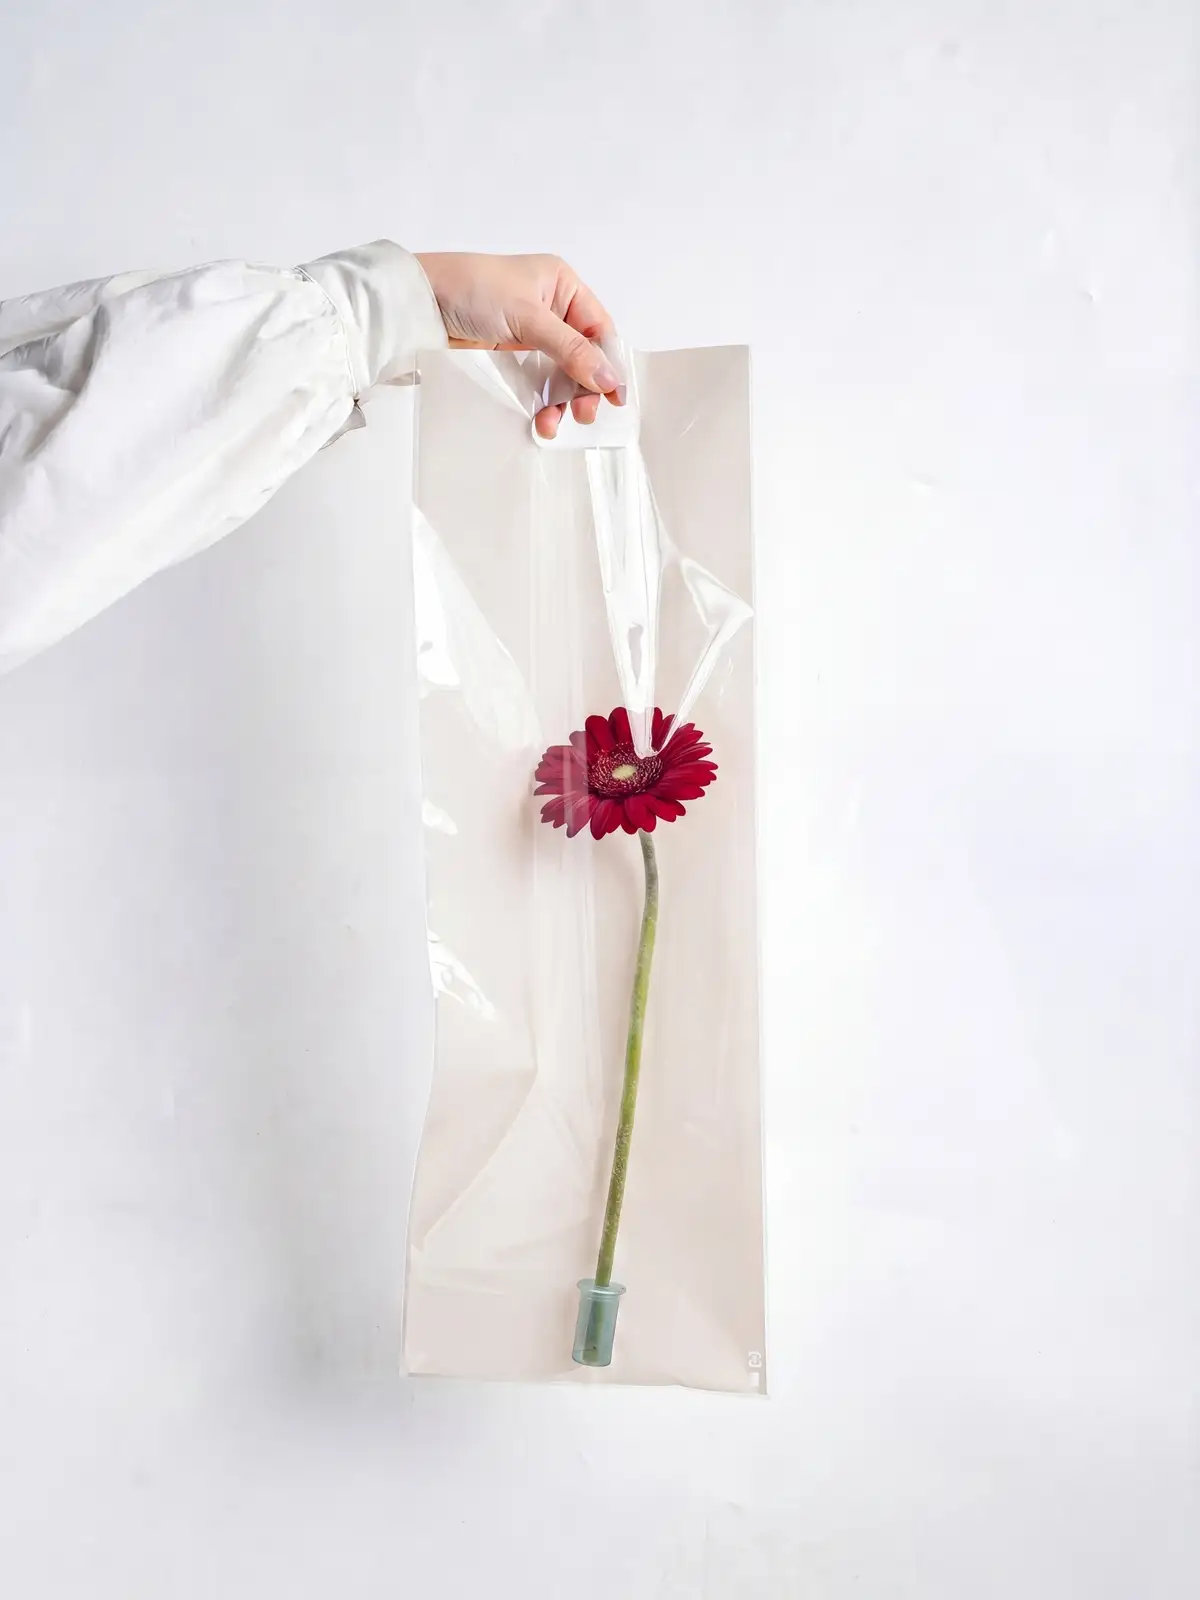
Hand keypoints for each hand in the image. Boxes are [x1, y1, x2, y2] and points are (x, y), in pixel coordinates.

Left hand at [416, 253, 622, 438]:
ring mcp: (529, 333)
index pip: (598, 328)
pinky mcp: (509, 355)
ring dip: (559, 401)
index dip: (609, 362)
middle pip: (582, 356)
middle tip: (582, 415)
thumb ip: (570, 349)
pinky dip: (540, 401)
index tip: (614, 396)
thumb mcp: (528, 317)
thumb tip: (608, 378)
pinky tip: (538, 418)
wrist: (418, 303)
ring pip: (559, 374)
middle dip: (583, 388)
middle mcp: (550, 307)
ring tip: (549, 423)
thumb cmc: (472, 290)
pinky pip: (536, 382)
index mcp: (562, 285)